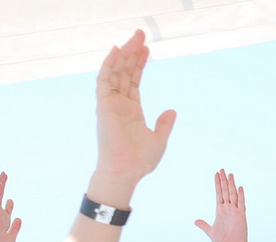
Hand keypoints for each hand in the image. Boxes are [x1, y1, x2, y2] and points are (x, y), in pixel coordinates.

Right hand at [94, 31, 175, 185]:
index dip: (140, 64)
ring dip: (124, 54)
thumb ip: (164, 124)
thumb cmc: (140, 161)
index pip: (134, 81)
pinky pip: (105, 80)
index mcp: (131, 110)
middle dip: (133, 53)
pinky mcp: (103, 105)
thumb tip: (172, 111)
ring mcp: (110, 103)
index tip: (147, 49)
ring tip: (134, 38)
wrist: (126, 171)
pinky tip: (117, 51)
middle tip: (140, 34)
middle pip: (125, 72)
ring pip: (115, 72)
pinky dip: (110, 65)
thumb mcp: (158, 139)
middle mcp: (119, 104)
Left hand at [193, 170, 247, 241]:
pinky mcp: (241, 216)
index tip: (217, 174)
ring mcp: (235, 211)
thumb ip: (204, 225)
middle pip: (225, 191)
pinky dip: (240, 196)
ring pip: (233, 195)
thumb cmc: (222, 241)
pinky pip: (241, 204)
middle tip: (222, 169)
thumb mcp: (210, 231)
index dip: (217, 184)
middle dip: (223, 180)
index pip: (219, 194)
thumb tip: (195, 221)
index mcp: (220, 210)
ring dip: (231, 185)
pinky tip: (240, 187)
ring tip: (230, 174)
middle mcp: (228, 209)